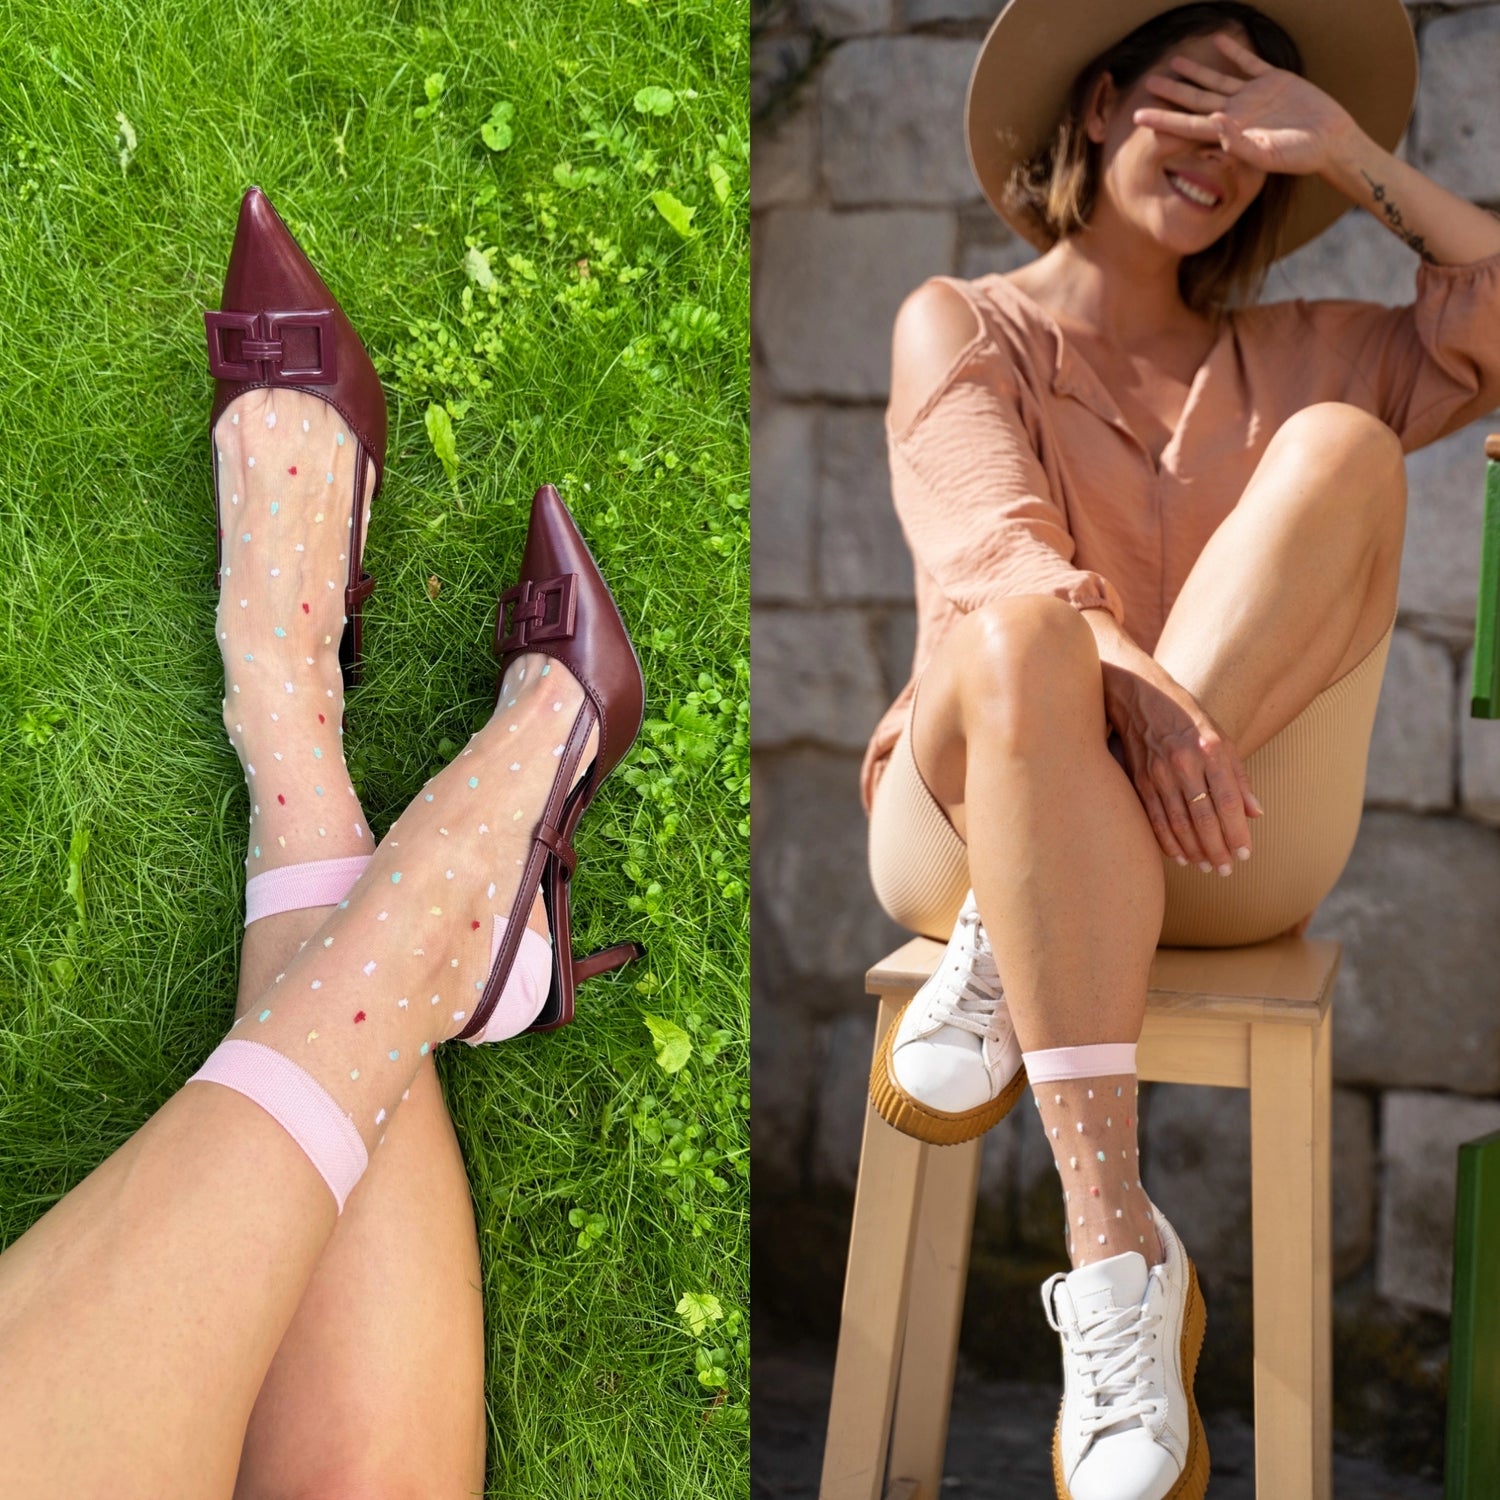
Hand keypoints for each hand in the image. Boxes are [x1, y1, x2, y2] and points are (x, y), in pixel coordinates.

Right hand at [1105, 664, 1262, 873]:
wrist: (1139, 695)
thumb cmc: (1186, 717)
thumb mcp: (1220, 737)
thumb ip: (1239, 776)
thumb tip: (1256, 813)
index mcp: (1211, 750)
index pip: (1229, 802)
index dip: (1237, 832)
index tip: (1244, 854)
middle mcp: (1185, 763)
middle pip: (1204, 818)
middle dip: (1217, 849)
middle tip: (1225, 870)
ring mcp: (1159, 772)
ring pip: (1179, 823)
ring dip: (1194, 850)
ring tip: (1206, 867)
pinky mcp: (1139, 778)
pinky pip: (1154, 818)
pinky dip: (1167, 840)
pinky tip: (1179, 855)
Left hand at [1131, 30, 1360, 178]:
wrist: (1331, 142)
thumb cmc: (1300, 156)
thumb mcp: (1268, 155)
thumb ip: (1240, 144)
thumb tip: (1214, 126)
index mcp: (1229, 132)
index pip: (1187, 124)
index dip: (1163, 120)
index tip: (1137, 116)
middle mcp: (1236, 112)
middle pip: (1196, 99)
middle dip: (1171, 92)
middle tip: (1147, 83)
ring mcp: (1253, 95)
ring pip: (1216, 79)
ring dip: (1196, 70)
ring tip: (1174, 60)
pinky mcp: (1273, 79)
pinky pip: (1248, 62)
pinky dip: (1234, 50)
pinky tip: (1218, 39)